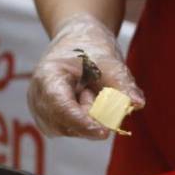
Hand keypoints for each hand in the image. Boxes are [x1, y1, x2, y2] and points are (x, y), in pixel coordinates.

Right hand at [28, 14, 144, 138]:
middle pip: (66, 123)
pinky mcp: (50, 121)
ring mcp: (41, 112)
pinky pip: (74, 129)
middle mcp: (37, 98)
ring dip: (89, 116)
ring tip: (89, 90)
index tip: (104, 132)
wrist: (76, 42)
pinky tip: (85, 99)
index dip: (82, 122)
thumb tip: (137, 104)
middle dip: (91, 116)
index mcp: (47, 78)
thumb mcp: (109, 61)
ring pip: (72, 130)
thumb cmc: (89, 48)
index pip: (61, 108)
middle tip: (97, 91)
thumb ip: (122, 83)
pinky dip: (86, 118)